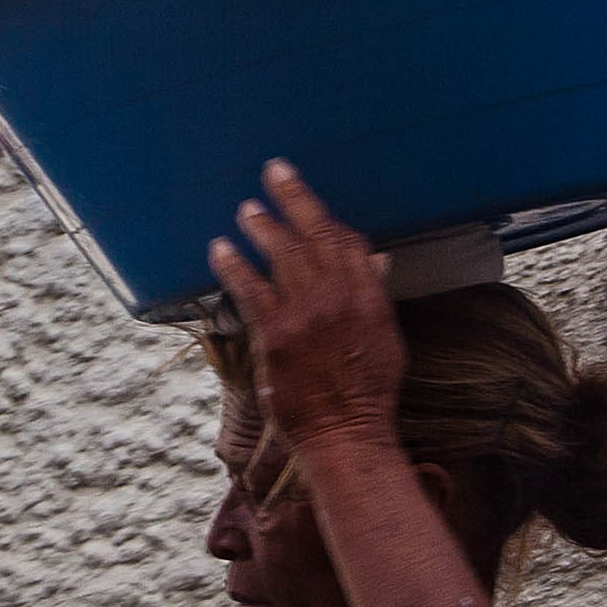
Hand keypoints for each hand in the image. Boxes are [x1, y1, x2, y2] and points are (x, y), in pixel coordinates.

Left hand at [209, 158, 403, 447]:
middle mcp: (341, 297)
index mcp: (370, 297)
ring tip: (247, 210)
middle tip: (274, 173)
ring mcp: (308, 314)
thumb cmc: (368, 393)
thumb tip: (378, 260)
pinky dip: (234, 265)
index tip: (308, 200)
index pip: (347, 241)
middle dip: (293, 199)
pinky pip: (251, 289)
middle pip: (315, 234)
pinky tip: (220, 249)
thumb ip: (376, 296)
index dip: (325, 216)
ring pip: (283, 253)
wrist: (347, 433)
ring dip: (263, 226)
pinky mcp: (278, 335)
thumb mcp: (387, 340)